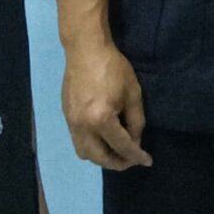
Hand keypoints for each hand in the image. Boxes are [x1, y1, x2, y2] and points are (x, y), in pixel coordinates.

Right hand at [61, 37, 151, 169]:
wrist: (85, 51)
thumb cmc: (113, 68)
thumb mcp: (133, 93)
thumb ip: (136, 120)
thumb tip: (135, 141)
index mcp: (101, 119)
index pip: (121, 146)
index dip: (136, 156)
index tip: (147, 161)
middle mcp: (83, 127)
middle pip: (99, 157)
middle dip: (117, 162)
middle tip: (131, 160)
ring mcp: (71, 123)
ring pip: (85, 153)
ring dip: (101, 158)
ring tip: (117, 152)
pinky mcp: (66, 118)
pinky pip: (78, 142)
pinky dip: (91, 148)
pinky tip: (103, 140)